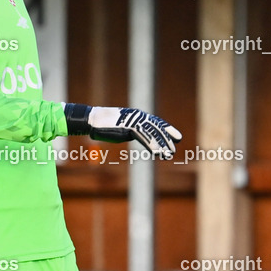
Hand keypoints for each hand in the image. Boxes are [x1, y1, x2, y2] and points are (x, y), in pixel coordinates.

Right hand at [65, 104, 181, 158]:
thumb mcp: (120, 128)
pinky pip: (144, 136)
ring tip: (168, 154)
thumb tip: (133, 134)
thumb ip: (129, 130)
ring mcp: (134, 120)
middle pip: (157, 127)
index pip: (156, 122)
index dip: (167, 130)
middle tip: (174, 149)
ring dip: (161, 144)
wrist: (93, 120)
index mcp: (137, 116)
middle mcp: (138, 116)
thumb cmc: (104, 125)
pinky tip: (157, 152)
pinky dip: (152, 145)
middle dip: (166, 139)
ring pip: (152, 133)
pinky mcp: (129, 126)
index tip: (177, 137)